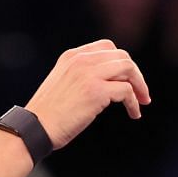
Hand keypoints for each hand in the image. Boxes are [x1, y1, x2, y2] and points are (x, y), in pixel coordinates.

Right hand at [24, 39, 150, 147]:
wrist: (34, 128)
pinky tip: (134, 113)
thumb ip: (81, 76)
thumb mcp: (62, 84)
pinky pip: (126, 91)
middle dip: (136, 74)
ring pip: (128, 69)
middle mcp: (81, 60)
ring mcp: (89, 74)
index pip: (107, 48)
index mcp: (71, 56)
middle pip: (122, 56)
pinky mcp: (96, 92)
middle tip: (141, 93)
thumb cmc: (47, 114)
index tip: (128, 79)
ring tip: (143, 102)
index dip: (122, 62)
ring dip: (140, 86)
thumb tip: (107, 83)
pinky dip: (134, 102)